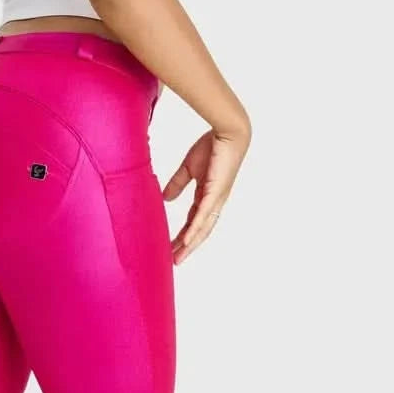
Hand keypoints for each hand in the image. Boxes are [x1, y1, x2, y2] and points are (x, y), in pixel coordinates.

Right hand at [162, 128, 248, 264]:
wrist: (228, 132)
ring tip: (178, 257)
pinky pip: (204, 215)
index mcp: (206, 195)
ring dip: (190, 244)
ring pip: (202, 228)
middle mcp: (213, 202)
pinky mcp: (216, 192)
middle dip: (186, 246)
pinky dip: (195, 229)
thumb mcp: (188, 168)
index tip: (171, 246)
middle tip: (174, 260)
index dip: (182, 234)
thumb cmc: (212, 146)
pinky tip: (187, 240)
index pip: (192, 220)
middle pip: (199, 230)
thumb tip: (166, 199)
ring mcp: (216, 199)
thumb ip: (177, 184)